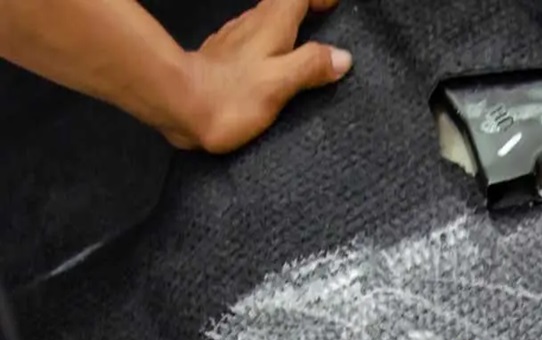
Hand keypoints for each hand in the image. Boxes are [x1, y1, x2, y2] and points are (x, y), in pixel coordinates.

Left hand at [167, 0, 352, 152]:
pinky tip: (269, 62)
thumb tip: (343, 57)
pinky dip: (267, 42)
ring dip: (285, 24)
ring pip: (265, 20)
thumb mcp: (279, 83)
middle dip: (304, 8)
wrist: (176, 106)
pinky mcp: (219, 56)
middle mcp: (251, 24)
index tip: (334, 7)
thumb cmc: (230, 97)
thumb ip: (311, 66)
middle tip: (325, 21)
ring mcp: (232, 39)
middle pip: (282, 4)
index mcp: (271, 25)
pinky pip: (251, 39)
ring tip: (302, 42)